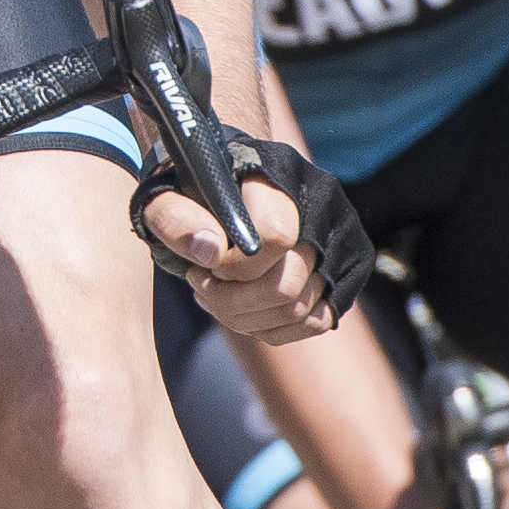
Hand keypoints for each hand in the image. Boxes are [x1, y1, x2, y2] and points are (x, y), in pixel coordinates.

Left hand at [142, 166, 337, 346]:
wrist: (229, 182)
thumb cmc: (193, 190)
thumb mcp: (165, 195)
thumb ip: (175, 218)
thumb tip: (210, 251)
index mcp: (282, 180)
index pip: (276, 237)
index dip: (232, 266)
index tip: (201, 265)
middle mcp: (322, 210)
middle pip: (286, 286)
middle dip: (232, 301)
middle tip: (200, 286)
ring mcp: (339, 243)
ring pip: (298, 311)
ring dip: (246, 319)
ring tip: (214, 296)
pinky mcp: (343, 274)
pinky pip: (315, 322)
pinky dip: (272, 328)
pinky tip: (242, 309)